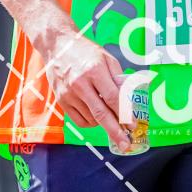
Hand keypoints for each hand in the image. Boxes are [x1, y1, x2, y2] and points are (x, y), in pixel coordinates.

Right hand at [43, 28, 134, 151]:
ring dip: (103, 123)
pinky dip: (90, 123)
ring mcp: (69, 94)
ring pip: (91, 119)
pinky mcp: (61, 101)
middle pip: (101, 114)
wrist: (58, 46)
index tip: (133, 125)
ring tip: (110, 117)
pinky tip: (96, 116)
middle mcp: (80, 84)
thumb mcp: (106, 58)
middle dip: (115, 131)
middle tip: (125, 144)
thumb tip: (127, 100)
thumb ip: (117, 78)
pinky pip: (79, 121)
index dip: (124, 113)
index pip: (112, 97)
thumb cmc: (85, 51)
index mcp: (94, 70)